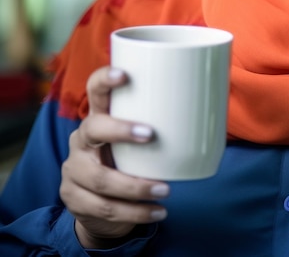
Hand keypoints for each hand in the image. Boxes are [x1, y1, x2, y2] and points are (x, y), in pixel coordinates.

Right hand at [59, 66, 169, 248]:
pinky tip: (157, 212)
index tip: (125, 74)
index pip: (94, 89)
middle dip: (120, 130)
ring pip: (101, 179)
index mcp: (99, 115)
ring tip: (165, 189)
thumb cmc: (130, 156)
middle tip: (150, 135)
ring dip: (136, 185)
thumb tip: (214, 99)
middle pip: (93, 128)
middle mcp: (82, 138)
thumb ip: (161, 120)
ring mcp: (74, 170)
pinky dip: (136, 213)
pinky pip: (105, 208)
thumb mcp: (139, 137)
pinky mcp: (75, 199)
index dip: (105, 79)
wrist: (99, 201)